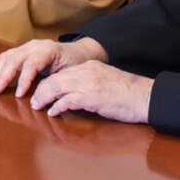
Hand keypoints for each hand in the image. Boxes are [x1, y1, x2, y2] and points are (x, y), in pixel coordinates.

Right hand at [0, 37, 105, 97]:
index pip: (31, 64)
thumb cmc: (75, 65)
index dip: (24, 80)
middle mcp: (35, 45)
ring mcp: (27, 46)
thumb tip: (41, 98)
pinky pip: (7, 56)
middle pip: (14, 58)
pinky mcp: (23, 50)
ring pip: (7, 56)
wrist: (79, 52)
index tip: (19, 95)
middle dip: (3, 76)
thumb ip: (56, 83)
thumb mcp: (70, 74)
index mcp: (48, 50)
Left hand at [27, 61, 152, 124]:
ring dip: (44, 97)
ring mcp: (89, 84)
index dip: (47, 83)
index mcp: (89, 67)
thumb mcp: (104, 82)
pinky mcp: (93, 97)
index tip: (40, 92)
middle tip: (33, 101)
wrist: (146, 96)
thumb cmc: (127, 94)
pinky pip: (68, 100)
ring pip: (57, 86)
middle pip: (54, 78)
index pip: (61, 73)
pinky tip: (53, 112)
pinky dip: (58, 106)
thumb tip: (72, 96)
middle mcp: (86, 72)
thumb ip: (88, 85)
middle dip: (40, 90)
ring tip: (38, 106)